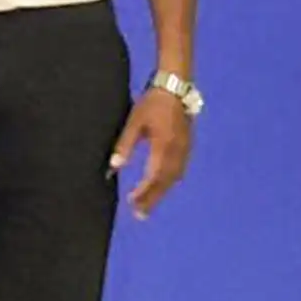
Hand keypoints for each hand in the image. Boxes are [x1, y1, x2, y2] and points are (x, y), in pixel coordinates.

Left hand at [111, 88, 192, 219]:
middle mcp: (177, 151)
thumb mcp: (135, 121)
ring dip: (162, 192)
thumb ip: (125, 145)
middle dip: (152, 198)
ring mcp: (185, 149)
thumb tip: (113, 167)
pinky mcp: (187, 144)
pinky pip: (180, 169)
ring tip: (149, 204)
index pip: (153, 177)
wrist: (176, 86)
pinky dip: (171, 181)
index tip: (132, 203)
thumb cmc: (152, 102)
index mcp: (163, 146)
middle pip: (165, 182)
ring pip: (175, 177)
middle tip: (139, 214)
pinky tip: (164, 184)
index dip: (143, 192)